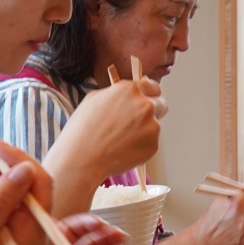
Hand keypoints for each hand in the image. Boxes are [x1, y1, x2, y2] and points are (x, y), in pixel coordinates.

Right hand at [49, 75, 165, 187]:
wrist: (82, 157)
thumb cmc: (82, 129)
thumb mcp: (94, 99)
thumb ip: (117, 94)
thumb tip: (128, 95)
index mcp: (130, 90)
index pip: (153, 86)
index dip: (150, 93)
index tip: (149, 98)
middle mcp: (145, 105)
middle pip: (161, 104)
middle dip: (153, 111)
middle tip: (138, 121)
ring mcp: (152, 126)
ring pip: (155, 125)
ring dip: (144, 130)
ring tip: (121, 139)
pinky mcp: (153, 145)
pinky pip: (151, 142)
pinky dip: (141, 146)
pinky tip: (123, 149)